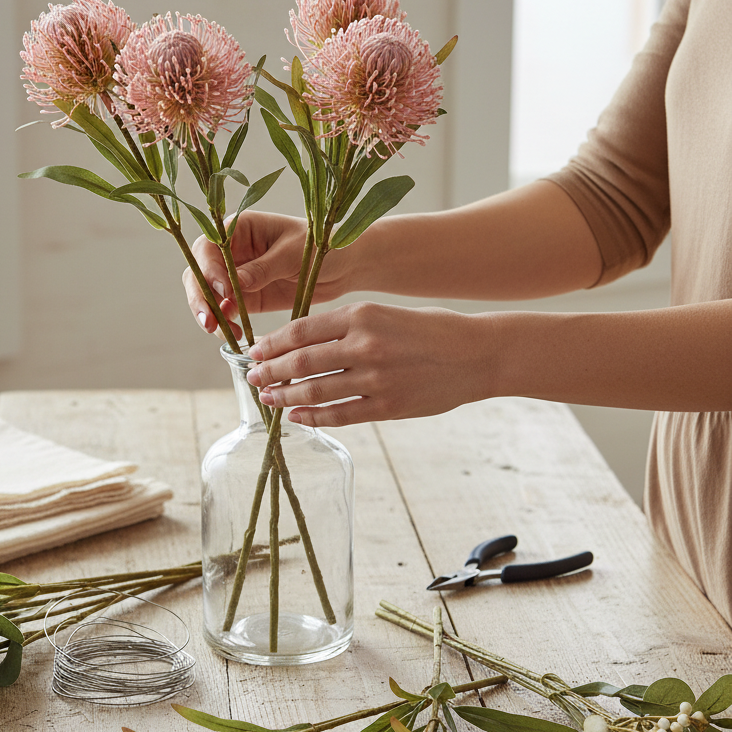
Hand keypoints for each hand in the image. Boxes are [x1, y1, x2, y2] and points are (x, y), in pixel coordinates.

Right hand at [182, 211, 355, 336]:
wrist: (342, 265)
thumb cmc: (320, 247)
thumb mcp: (292, 254)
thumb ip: (263, 269)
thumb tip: (233, 285)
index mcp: (239, 228)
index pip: (208, 248)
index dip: (209, 270)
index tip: (223, 292)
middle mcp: (231, 251)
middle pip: (199, 273)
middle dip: (200, 297)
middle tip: (209, 321)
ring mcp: (235, 276)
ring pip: (207, 296)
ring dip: (209, 314)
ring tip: (221, 332)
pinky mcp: (246, 298)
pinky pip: (226, 312)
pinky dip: (225, 324)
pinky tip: (236, 334)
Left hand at [245, 302, 496, 425]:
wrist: (479, 354)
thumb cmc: (430, 330)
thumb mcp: (384, 314)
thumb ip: (345, 327)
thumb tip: (299, 344)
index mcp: (362, 315)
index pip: (301, 330)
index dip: (272, 344)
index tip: (255, 351)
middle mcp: (365, 345)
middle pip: (301, 362)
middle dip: (270, 372)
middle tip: (252, 378)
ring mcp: (376, 378)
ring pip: (315, 391)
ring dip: (285, 397)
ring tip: (268, 398)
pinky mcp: (388, 406)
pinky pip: (340, 415)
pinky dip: (313, 418)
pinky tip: (297, 417)